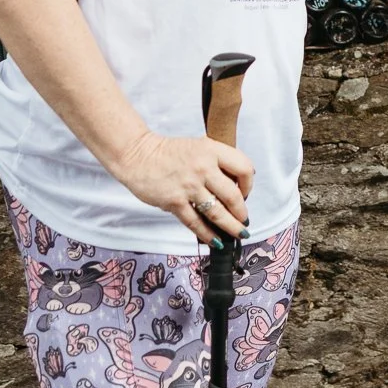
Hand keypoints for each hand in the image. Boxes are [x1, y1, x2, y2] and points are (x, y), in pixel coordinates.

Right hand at [115, 132, 254, 243]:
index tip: (246, 193)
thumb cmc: (169, 153)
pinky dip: (207, 234)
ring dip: (231, 227)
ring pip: (217, 212)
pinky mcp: (174, 201)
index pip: (244, 168)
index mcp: (211, 150)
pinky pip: (195, 222)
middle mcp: (203, 167)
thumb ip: (217, 161)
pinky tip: (216, 241)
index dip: (249, 184)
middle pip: (233, 196)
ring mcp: (188, 186)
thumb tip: (236, 186)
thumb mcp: (199, 147)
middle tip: (244, 220)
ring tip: (238, 233)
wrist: (138, 155)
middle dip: (242, 213)